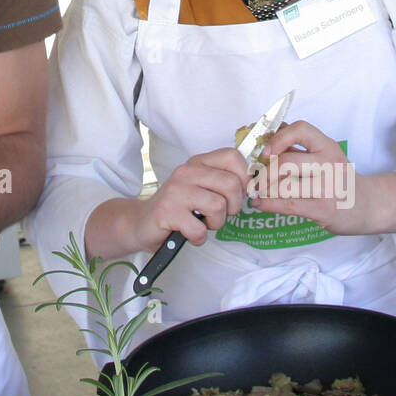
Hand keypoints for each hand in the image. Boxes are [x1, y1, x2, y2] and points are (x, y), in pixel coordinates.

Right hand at [134, 147, 250, 252]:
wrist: (141, 222)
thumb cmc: (178, 207)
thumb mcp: (201, 187)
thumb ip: (223, 181)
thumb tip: (254, 184)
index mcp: (198, 163)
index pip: (233, 157)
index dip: (243, 179)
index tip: (235, 195)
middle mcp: (187, 172)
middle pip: (231, 184)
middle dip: (233, 207)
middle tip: (219, 214)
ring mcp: (176, 190)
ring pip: (218, 206)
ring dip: (216, 224)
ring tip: (203, 223)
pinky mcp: (167, 211)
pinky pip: (199, 229)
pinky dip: (198, 237)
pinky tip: (189, 233)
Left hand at [249, 120, 367, 233]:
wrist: (370, 205)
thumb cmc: (339, 179)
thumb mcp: (325, 156)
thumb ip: (298, 148)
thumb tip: (261, 139)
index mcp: (327, 146)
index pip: (301, 129)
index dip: (278, 138)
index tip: (265, 151)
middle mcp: (330, 163)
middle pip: (287, 162)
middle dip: (263, 172)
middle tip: (253, 177)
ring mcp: (328, 187)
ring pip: (284, 185)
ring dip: (263, 189)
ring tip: (255, 191)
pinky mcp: (324, 208)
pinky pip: (288, 204)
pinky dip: (268, 204)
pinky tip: (260, 203)